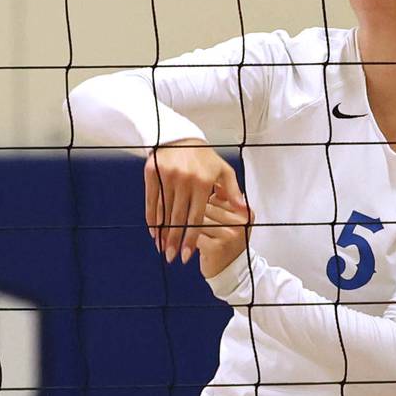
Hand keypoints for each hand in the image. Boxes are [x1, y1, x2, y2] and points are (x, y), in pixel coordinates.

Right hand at [144, 140, 241, 263]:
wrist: (180, 136)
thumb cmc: (204, 157)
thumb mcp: (223, 170)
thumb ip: (233, 191)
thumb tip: (244, 211)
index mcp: (203, 182)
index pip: (196, 217)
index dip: (191, 238)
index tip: (187, 256)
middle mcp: (185, 180)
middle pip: (178, 218)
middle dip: (174, 241)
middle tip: (172, 258)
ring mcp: (167, 177)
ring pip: (163, 212)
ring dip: (162, 232)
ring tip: (162, 248)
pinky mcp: (153, 174)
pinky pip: (151, 201)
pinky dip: (151, 218)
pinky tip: (153, 231)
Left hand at [194, 187, 251, 279]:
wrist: (231, 270)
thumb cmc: (226, 241)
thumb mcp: (230, 218)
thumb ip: (223, 200)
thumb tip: (207, 180)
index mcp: (245, 211)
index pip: (217, 196)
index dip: (203, 201)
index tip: (198, 206)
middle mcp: (241, 221)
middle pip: (206, 206)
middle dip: (194, 213)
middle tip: (193, 222)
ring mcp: (230, 234)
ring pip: (198, 219)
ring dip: (190, 226)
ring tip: (191, 233)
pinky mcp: (217, 247)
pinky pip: (194, 234)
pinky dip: (189, 239)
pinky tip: (191, 244)